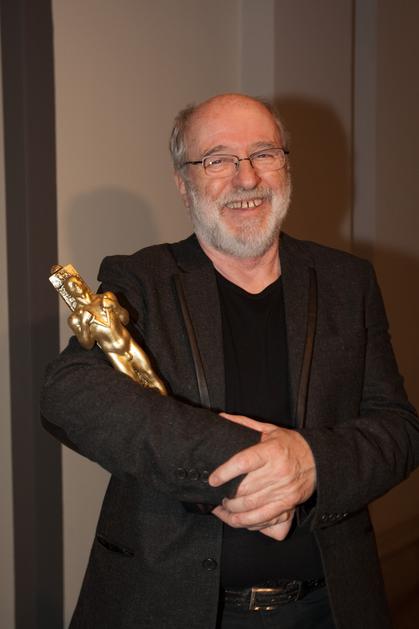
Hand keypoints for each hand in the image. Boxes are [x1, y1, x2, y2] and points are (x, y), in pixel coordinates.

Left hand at [209, 413, 315, 538]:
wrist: (318, 460)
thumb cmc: (290, 444)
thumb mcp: (269, 430)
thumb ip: (244, 424)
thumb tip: (222, 419)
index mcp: (271, 451)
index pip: (243, 462)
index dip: (225, 472)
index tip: (212, 479)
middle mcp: (277, 471)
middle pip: (244, 488)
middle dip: (226, 495)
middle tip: (216, 494)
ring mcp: (283, 490)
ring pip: (250, 506)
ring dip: (232, 510)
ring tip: (222, 507)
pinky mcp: (287, 504)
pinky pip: (263, 518)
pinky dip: (246, 522)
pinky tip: (235, 519)